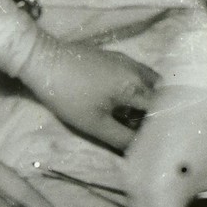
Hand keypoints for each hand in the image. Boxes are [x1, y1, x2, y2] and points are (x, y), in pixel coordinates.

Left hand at [19, 34, 157, 150]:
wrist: (44, 61)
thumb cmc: (69, 96)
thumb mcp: (95, 124)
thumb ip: (122, 138)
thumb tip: (141, 150)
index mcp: (136, 85)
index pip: (162, 108)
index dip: (162, 125)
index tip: (160, 140)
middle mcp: (137, 69)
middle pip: (159, 95)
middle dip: (158, 113)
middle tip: (150, 132)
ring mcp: (126, 60)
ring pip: (150, 83)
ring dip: (149, 100)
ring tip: (139, 120)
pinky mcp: (115, 57)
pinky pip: (138, 74)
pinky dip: (139, 89)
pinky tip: (127, 102)